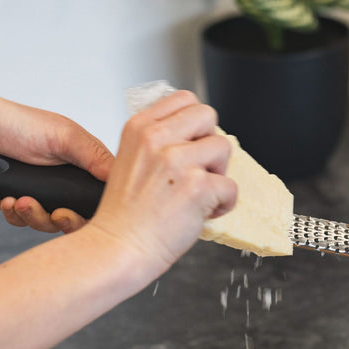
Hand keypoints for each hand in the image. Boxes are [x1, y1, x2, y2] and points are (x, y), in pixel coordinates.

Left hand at [0, 94, 113, 232]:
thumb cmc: (18, 123)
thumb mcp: (64, 136)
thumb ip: (94, 157)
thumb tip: (122, 176)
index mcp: (83, 166)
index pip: (101, 197)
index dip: (96, 211)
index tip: (85, 214)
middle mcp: (65, 182)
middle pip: (77, 217)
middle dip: (65, 221)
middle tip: (57, 215)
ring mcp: (42, 193)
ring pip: (48, 223)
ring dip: (34, 216)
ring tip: (21, 201)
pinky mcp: (19, 201)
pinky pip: (22, 220)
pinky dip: (15, 214)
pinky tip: (9, 199)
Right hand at [87, 90, 236, 276]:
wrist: (118, 248)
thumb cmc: (124, 216)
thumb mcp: (130, 161)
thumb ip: (157, 142)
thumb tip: (194, 136)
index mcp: (139, 128)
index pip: (184, 99)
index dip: (195, 125)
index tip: (190, 146)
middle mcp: (157, 139)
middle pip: (208, 115)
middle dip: (209, 143)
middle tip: (198, 170)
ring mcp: (177, 160)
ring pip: (223, 148)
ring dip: (218, 174)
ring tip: (199, 194)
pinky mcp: (197, 185)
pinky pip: (231, 187)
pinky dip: (223, 204)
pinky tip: (203, 213)